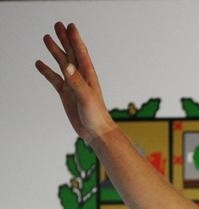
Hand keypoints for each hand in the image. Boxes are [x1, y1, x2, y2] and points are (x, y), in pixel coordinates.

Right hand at [35, 22, 115, 144]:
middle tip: (57, 25)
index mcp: (88, 75)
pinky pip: (54, 79)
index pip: (81, 53)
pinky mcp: (66, 94)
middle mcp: (80, 78)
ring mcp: (73, 85)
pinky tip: (39, 63)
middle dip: (64, 39)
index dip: (75, 39)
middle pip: (70, 54)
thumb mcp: (86, 97)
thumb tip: (67, 65)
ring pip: (62, 64)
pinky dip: (47, 71)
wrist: (96, 132)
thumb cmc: (96, 115)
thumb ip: (76, 81)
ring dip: (55, 51)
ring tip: (46, 38)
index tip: (69, 26)